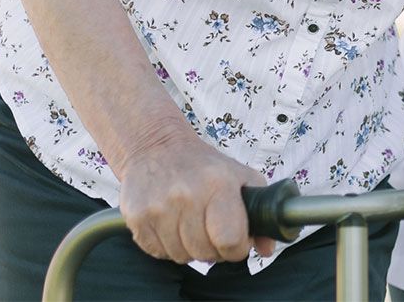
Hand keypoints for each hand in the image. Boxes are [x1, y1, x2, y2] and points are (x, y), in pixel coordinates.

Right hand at [114, 128, 274, 263]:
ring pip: (181, 256)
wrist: (157, 147)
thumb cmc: (206, 167)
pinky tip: (171, 225)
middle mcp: (187, 195)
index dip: (237, 248)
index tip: (235, 241)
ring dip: (189, 248)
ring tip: (191, 225)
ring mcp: (158, 207)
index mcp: (218, 184)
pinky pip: (156, 252)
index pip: (230, 239)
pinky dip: (166, 246)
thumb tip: (267, 249)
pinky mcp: (136, 216)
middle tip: (211, 232)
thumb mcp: (241, 178)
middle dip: (214, 249)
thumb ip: (261, 212)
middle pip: (205, 253)